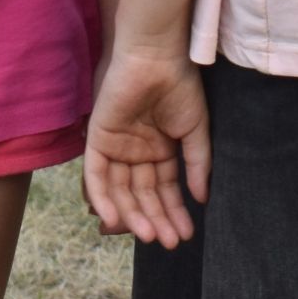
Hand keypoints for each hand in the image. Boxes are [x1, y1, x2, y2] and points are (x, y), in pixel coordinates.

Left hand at [85, 43, 208, 246]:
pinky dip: (102, 197)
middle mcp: (136, 151)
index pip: (163, 189)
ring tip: (153, 236)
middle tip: (172, 242)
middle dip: (157, 219)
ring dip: (134, 215)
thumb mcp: (195, 130)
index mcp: (159, 149)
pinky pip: (95, 173)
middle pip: (142, 195)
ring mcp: (116, 145)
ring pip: (121, 190)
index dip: (174, 212)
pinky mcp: (98, 137)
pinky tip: (116, 219)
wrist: (158, 57)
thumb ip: (197, 164)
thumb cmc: (179, 86)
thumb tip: (202, 200)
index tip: (187, 234)